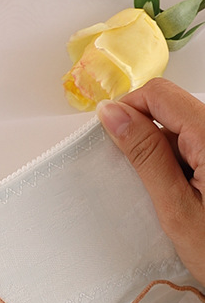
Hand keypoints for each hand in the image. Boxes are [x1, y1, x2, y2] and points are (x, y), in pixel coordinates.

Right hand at [97, 79, 204, 284]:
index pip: (159, 94)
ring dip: (161, 152)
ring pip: (181, 127)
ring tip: (163, 194)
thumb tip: (111, 114)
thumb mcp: (175, 207)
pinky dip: (178, 163)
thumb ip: (144, 155)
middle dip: (143, 134)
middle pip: (170, 107)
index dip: (127, 109)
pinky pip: (195, 146)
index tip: (108, 139)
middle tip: (135, 177)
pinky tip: (179, 194)